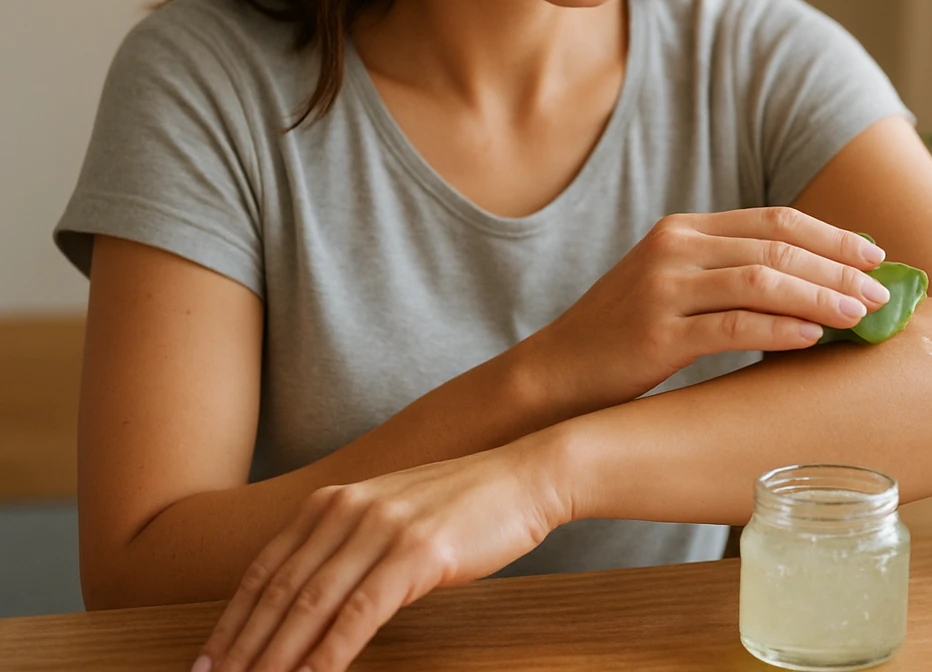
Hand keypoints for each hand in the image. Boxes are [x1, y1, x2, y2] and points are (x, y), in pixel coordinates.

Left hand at [193, 436, 568, 671]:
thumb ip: (348, 543)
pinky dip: (328, 655)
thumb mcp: (391, 514)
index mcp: (334, 501)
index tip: (207, 662)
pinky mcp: (416, 554)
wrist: (525, 477)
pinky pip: (359, 615)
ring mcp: (381, 530)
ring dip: (276, 658)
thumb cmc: (465, 504)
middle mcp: (348, 510)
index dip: (232, 621)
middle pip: (278, 591)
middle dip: (243, 648)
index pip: (265, 570)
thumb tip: (309, 598)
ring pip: (310, 606)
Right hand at [517, 206, 890, 409]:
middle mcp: (674, 247)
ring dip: (821, 295)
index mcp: (684, 230)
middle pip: (776, 245)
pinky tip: (813, 338)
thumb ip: (729, 277)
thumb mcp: (674, 290)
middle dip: (838, 266)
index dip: (832, 235)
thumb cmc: (624, 340)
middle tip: (883, 290)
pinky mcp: (656, 332)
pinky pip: (732, 325)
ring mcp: (663, 288)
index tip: (876, 255)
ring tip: (861, 315)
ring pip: (762, 280)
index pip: (774, 219)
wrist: (556, 376)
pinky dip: (779, 328)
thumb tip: (813, 288)